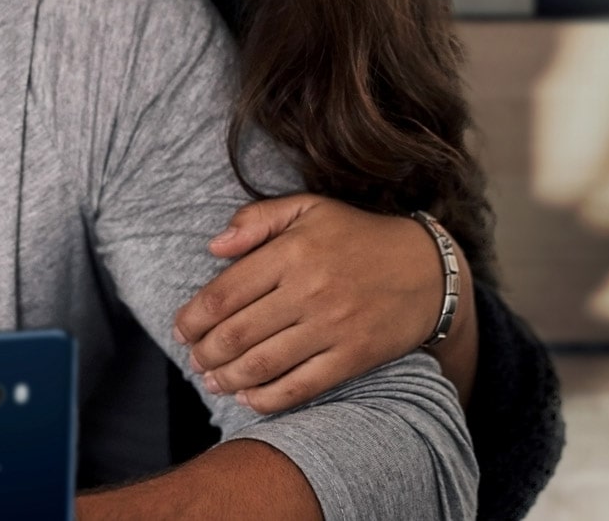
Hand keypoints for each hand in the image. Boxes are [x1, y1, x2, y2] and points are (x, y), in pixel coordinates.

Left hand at [173, 194, 447, 413]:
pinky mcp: (353, 356)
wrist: (426, 269)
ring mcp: (333, 326)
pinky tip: (248, 396)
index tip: (181, 329)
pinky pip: (300, 387)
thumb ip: (257, 219)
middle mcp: (311, 289)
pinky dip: (266, 399)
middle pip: (237, 334)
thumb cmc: (358, 236)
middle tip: (195, 359)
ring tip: (213, 380)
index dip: (193, 318)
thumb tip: (213, 246)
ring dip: (227, 378)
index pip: (225, 293)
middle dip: (205, 353)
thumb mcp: (310, 208)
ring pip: (262, 365)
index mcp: (293, 251)